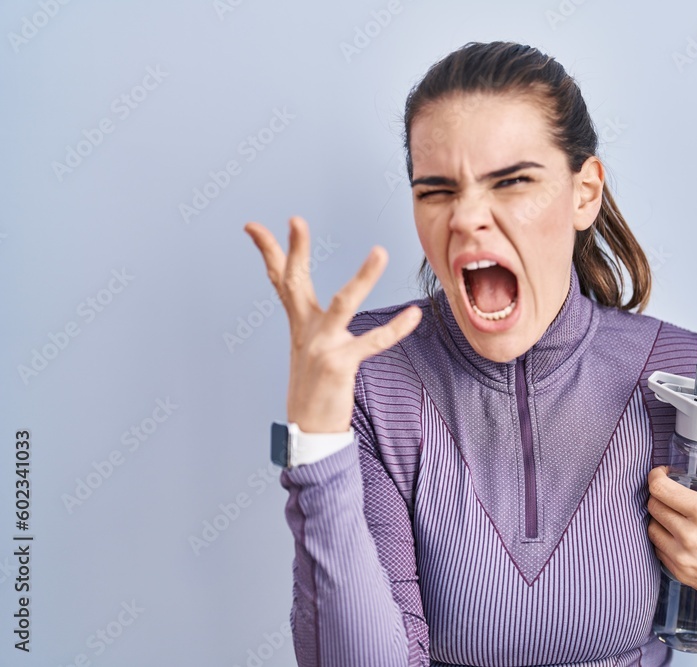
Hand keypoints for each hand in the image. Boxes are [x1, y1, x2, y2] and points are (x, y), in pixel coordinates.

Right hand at [244, 216, 421, 432]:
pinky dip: (396, 329)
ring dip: (364, 277)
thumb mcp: (308, 349)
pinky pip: (374, 342)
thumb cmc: (314, 389)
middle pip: (296, 282)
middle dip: (296, 250)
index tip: (252, 226)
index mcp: (299, 323)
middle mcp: (307, 331)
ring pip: (344, 303)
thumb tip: (321, 307)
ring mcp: (322, 346)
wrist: (309, 431)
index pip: (280, 280)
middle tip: (295, 220)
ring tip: (380, 251)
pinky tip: (414, 315)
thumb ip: (315, 324)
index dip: (267, 251)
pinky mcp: (340, 364)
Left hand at [646, 450, 696, 605]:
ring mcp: (681, 556)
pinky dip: (662, 538)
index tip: (663, 473)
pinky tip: (675, 533)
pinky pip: (657, 548)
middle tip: (669, 492)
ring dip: (658, 516)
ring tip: (672, 513)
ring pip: (651, 526)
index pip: (661, 488)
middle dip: (658, 494)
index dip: (656, 476)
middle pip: (653, 504)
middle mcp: (689, 534)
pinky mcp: (678, 572)